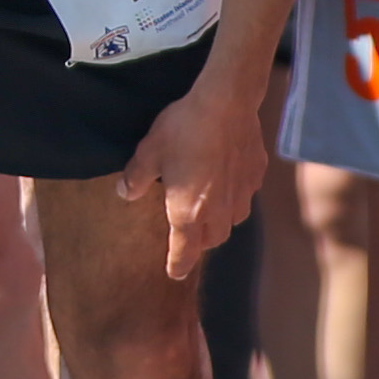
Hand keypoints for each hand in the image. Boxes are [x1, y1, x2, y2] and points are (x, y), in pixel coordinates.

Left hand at [123, 76, 266, 282]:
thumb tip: (123, 193)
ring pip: (231, 222)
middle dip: (199, 242)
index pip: (184, 252)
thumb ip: (135, 178)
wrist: (225, 104)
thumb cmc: (182, 130)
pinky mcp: (255, 177)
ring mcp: (241, 196)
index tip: (174, 274)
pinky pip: (244, 197)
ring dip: (219, 222)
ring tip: (208, 209)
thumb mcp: (148, 153)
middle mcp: (218, 212)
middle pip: (211, 240)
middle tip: (187, 233)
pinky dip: (234, 197)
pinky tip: (226, 179)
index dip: (177, 265)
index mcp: (188, 212)